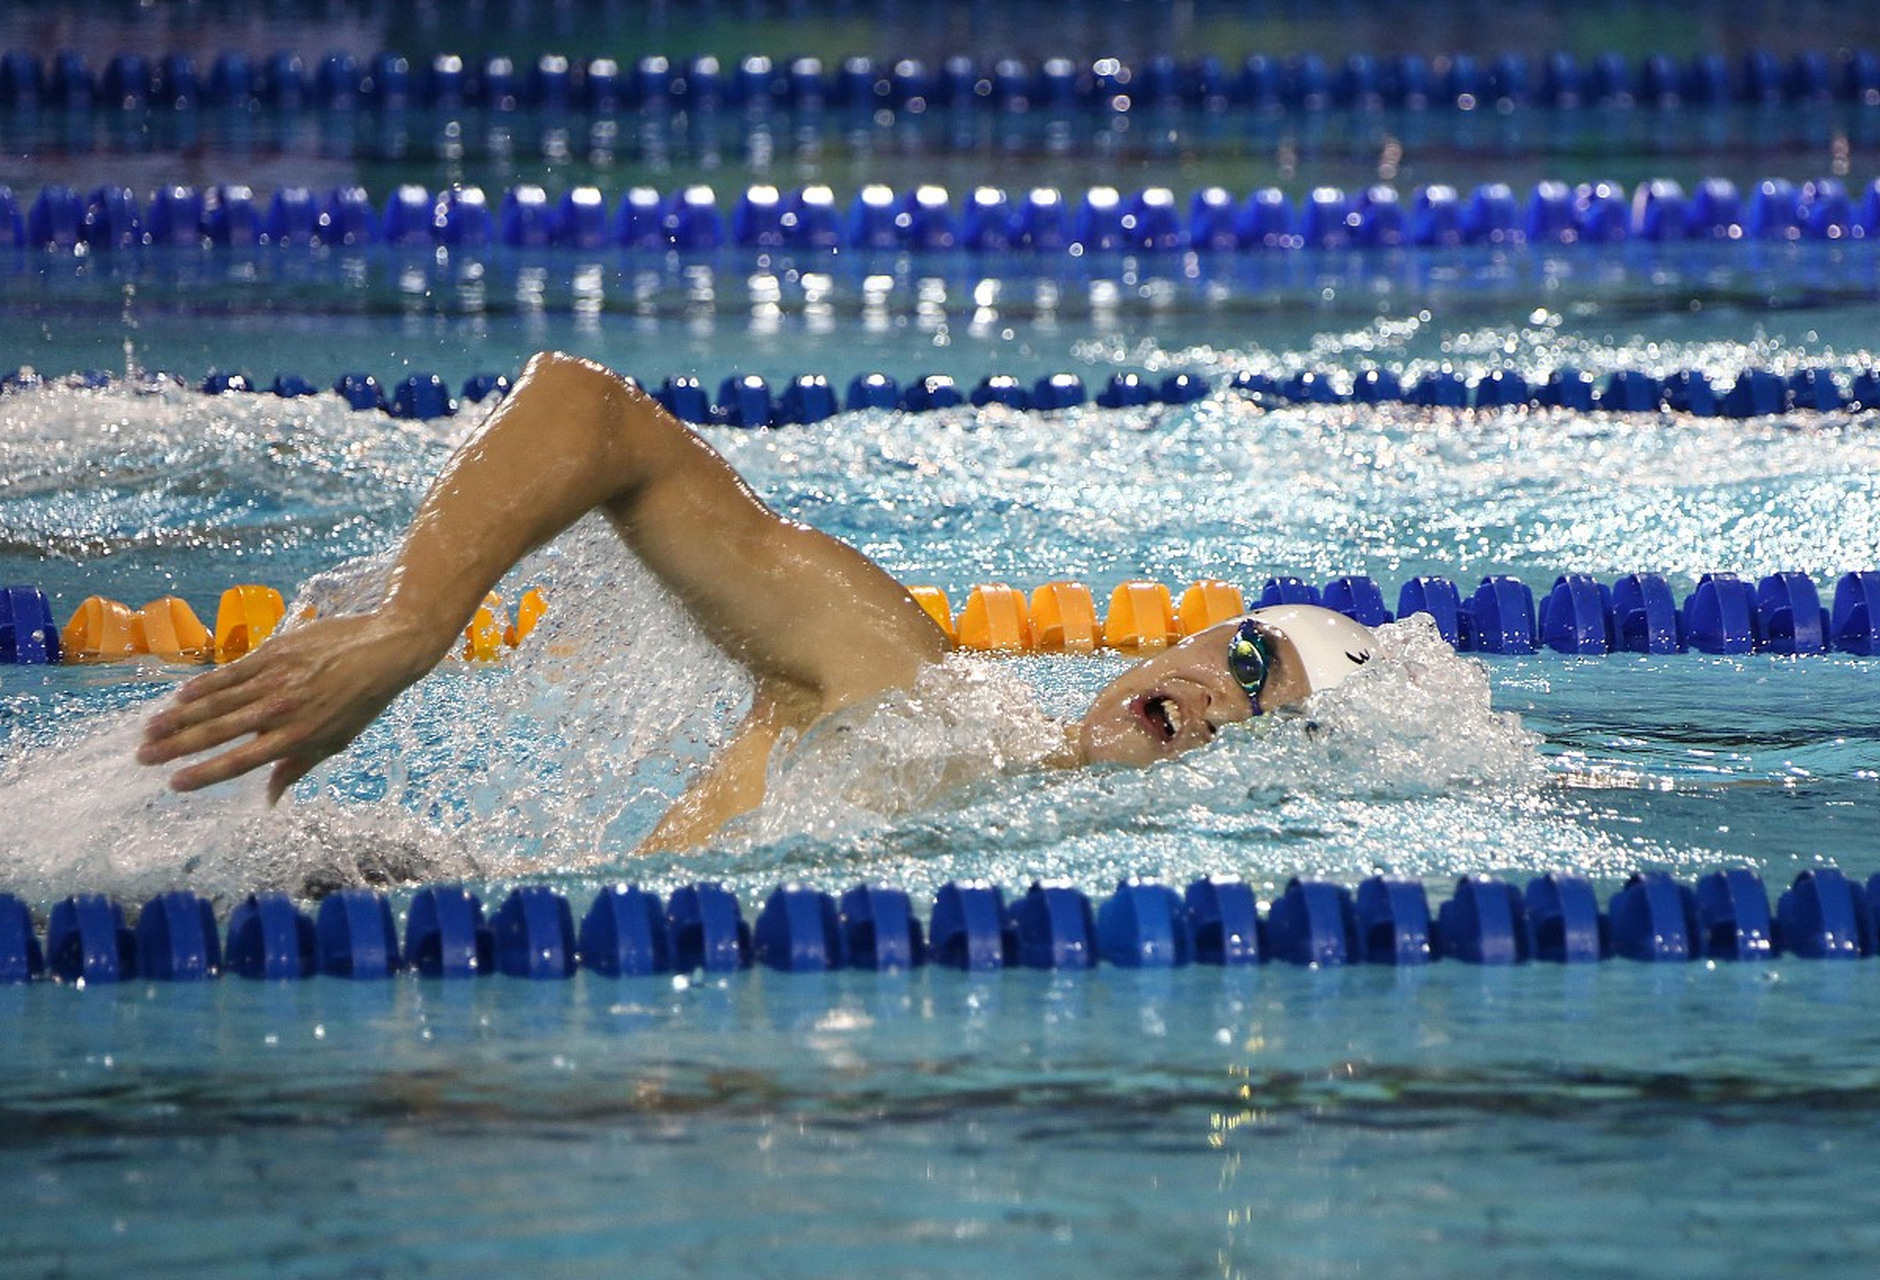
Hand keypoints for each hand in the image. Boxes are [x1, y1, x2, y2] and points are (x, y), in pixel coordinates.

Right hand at [137, 610, 441, 802]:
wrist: (386, 649)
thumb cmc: (362, 701)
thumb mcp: (336, 741)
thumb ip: (297, 768)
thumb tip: (269, 801)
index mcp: (297, 738)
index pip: (240, 761)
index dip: (204, 774)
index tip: (174, 784)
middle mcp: (281, 711)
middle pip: (218, 732)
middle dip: (176, 747)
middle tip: (143, 757)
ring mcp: (275, 680)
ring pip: (216, 702)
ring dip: (179, 717)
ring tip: (149, 730)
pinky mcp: (274, 652)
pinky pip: (231, 672)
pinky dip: (204, 685)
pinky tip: (180, 696)